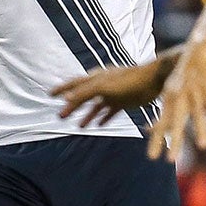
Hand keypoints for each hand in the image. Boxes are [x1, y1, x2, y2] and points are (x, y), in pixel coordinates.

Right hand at [51, 59, 166, 128]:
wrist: (155, 80)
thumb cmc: (129, 82)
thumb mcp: (103, 87)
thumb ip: (85, 93)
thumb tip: (66, 99)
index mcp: (96, 78)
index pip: (75, 84)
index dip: (62, 89)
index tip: (50, 95)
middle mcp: (103, 85)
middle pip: (83, 97)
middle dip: (72, 106)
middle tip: (61, 116)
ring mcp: (113, 94)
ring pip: (96, 106)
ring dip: (86, 115)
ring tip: (78, 126)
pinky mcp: (124, 102)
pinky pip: (110, 111)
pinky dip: (103, 118)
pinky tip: (99, 125)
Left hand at [148, 44, 205, 162]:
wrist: (199, 48)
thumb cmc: (186, 73)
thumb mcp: (171, 89)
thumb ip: (167, 109)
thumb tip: (154, 128)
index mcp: (169, 98)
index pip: (161, 122)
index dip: (156, 139)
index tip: (152, 156)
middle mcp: (179, 97)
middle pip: (176, 122)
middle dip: (174, 141)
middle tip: (170, 160)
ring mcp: (193, 91)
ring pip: (197, 114)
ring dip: (200, 130)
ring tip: (203, 146)